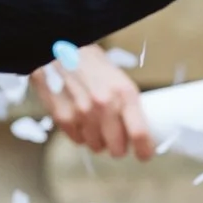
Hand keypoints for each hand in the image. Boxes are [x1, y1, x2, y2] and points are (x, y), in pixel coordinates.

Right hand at [37, 44, 156, 161]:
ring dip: (99, 141)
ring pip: (96, 146)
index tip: (145, 155)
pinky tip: (80, 119)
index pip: (139, 133)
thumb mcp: (117, 76)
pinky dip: (80, 134)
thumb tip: (138, 126)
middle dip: (120, 148)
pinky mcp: (62, 117)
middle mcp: (104, 104)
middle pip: (117, 147)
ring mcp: (82, 112)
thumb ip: (126, 102)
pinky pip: (77, 139)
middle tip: (119, 141)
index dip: (144, 150)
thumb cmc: (90, 61)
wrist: (58, 48)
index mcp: (124, 92)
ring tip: (97, 125)